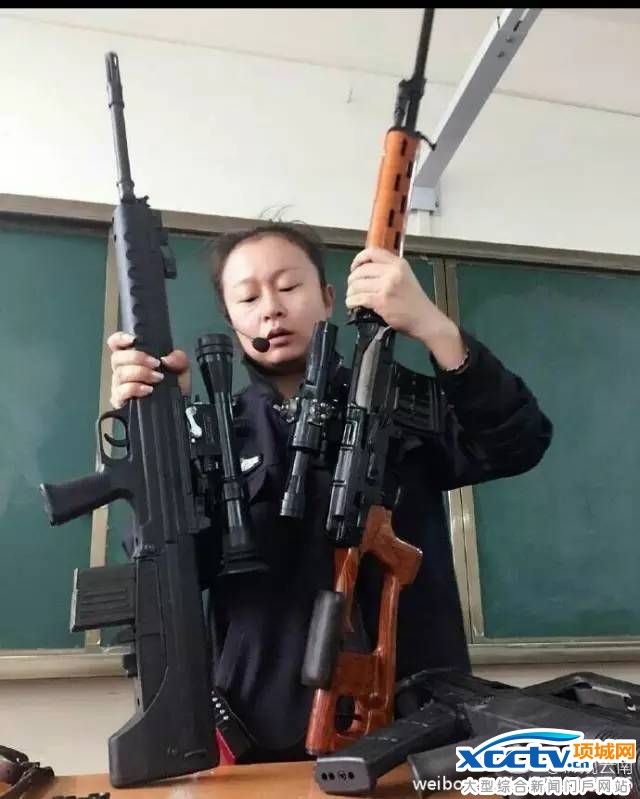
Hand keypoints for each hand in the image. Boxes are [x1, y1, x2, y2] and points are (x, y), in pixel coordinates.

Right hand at [108, 331, 191, 408]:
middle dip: (137, 358)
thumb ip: (178, 358)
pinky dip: (135, 388)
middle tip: (155, 364)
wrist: (178, 409)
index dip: (119, 339)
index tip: (132, 340)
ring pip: (119, 374)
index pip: (116, 344)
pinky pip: (121, 391)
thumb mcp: (181, 369)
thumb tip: (167, 359)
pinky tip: (148, 389)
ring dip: (140, 373)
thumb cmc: (174, 387)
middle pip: (117, 357)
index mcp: (133, 359)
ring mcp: (119, 386)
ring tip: (157, 378)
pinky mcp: (120, 401)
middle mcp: (123, 370)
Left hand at [345, 246, 466, 368]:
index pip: (372, 253)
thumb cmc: (414, 301)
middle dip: (352, 279)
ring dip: (350, 292)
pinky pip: (359, 298)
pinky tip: (352, 304)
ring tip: (352, 297)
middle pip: (361, 270)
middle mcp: (392, 272)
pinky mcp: (381, 301)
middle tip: (352, 287)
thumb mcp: (406, 277)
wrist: (424, 319)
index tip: (354, 267)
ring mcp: (386, 287)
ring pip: (357, 285)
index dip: (358, 259)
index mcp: (398, 264)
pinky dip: (352, 301)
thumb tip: (365, 270)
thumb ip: (389, 270)